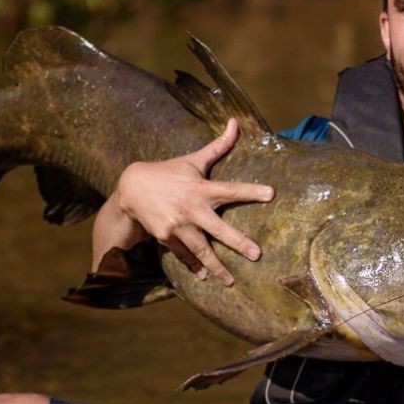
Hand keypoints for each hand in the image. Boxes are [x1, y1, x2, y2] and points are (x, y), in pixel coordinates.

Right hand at [113, 119, 273, 284]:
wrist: (132, 189)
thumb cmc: (170, 172)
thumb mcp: (193, 159)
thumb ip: (218, 146)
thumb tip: (235, 122)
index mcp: (201, 187)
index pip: (230, 189)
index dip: (250, 191)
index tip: (271, 194)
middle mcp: (190, 208)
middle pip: (218, 228)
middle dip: (237, 242)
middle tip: (256, 254)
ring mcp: (177, 224)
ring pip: (200, 249)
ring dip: (216, 265)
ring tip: (231, 281)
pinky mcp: (166, 237)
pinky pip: (183, 254)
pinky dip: (193, 266)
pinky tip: (205, 277)